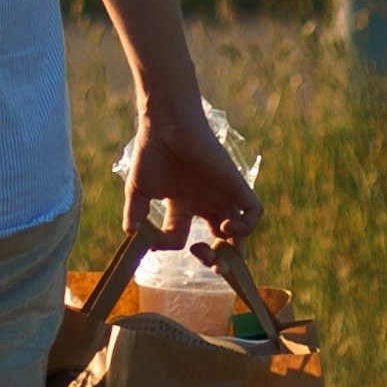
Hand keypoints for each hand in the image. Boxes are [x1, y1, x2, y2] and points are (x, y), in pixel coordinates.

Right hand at [121, 104, 257, 259]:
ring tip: (217, 253)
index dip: (167, 246)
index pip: (180, 238)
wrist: (166, 125)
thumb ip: (135, 216)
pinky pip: (253, 213)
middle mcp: (205, 203)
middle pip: (219, 242)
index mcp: (182, 205)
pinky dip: (245, 227)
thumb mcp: (138, 191)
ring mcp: (221, 196)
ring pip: (240, 234)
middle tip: (206, 260)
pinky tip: (226, 226)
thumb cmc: (151, 152)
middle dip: (215, 261)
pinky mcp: (235, 186)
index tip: (155, 243)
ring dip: (232, 252)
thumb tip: (133, 239)